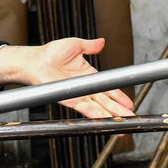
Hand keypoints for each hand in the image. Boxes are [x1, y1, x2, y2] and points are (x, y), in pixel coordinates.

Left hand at [0, 38, 134, 119]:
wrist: (34, 61)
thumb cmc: (49, 53)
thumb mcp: (74, 45)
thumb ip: (89, 45)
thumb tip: (101, 42)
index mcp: (88, 75)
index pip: (108, 88)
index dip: (119, 96)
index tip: (129, 104)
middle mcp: (84, 87)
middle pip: (106, 102)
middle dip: (120, 111)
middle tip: (132, 119)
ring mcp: (77, 95)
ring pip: (99, 108)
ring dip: (111, 117)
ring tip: (122, 125)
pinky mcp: (69, 99)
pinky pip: (85, 108)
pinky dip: (94, 114)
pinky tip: (104, 120)